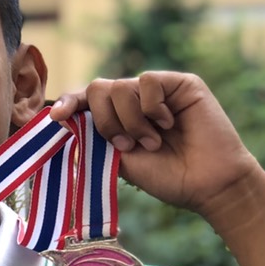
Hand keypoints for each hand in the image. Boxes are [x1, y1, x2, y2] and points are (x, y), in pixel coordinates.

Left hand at [49, 72, 263, 220]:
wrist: (207, 184)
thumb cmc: (168, 178)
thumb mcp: (122, 161)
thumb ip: (97, 138)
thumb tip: (64, 118)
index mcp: (120, 119)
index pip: (87, 100)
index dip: (69, 102)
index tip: (57, 116)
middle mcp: (136, 101)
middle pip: (98, 89)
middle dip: (105, 121)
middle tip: (126, 145)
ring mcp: (158, 91)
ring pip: (119, 87)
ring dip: (131, 121)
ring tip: (153, 141)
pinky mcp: (181, 83)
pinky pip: (147, 81)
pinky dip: (152, 108)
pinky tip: (168, 123)